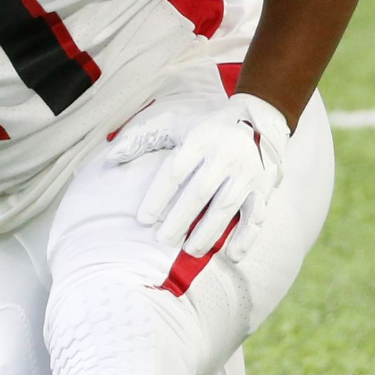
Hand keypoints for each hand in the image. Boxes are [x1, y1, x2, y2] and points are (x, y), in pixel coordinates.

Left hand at [113, 92, 290, 260]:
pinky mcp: (263, 187)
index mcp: (200, 139)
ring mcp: (247, 172)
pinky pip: (257, 215)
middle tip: (162, 240)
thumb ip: (141, 137)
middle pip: (199, 192)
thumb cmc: (206, 128)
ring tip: (189, 250)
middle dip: (180, 219)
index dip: (157, 197)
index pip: (175, 171)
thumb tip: (111, 158)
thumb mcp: (173, 123)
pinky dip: (246, 237)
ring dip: (208, 232)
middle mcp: (225, 155)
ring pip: (226, 206)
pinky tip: (232, 255)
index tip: (143, 219)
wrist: (259, 119)